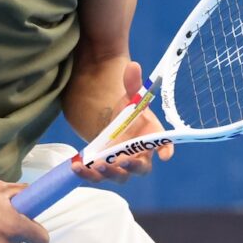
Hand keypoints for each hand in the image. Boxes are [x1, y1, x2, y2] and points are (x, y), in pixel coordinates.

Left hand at [74, 61, 172, 184]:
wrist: (108, 121)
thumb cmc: (126, 112)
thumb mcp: (128, 97)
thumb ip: (131, 84)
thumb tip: (133, 65)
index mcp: (150, 138)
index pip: (164, 146)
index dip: (166, 150)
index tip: (165, 154)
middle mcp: (139, 156)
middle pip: (141, 168)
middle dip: (134, 167)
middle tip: (124, 162)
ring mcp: (121, 166)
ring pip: (119, 176)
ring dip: (110, 173)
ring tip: (98, 164)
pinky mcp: (103, 169)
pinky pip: (97, 176)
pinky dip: (87, 174)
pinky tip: (76, 167)